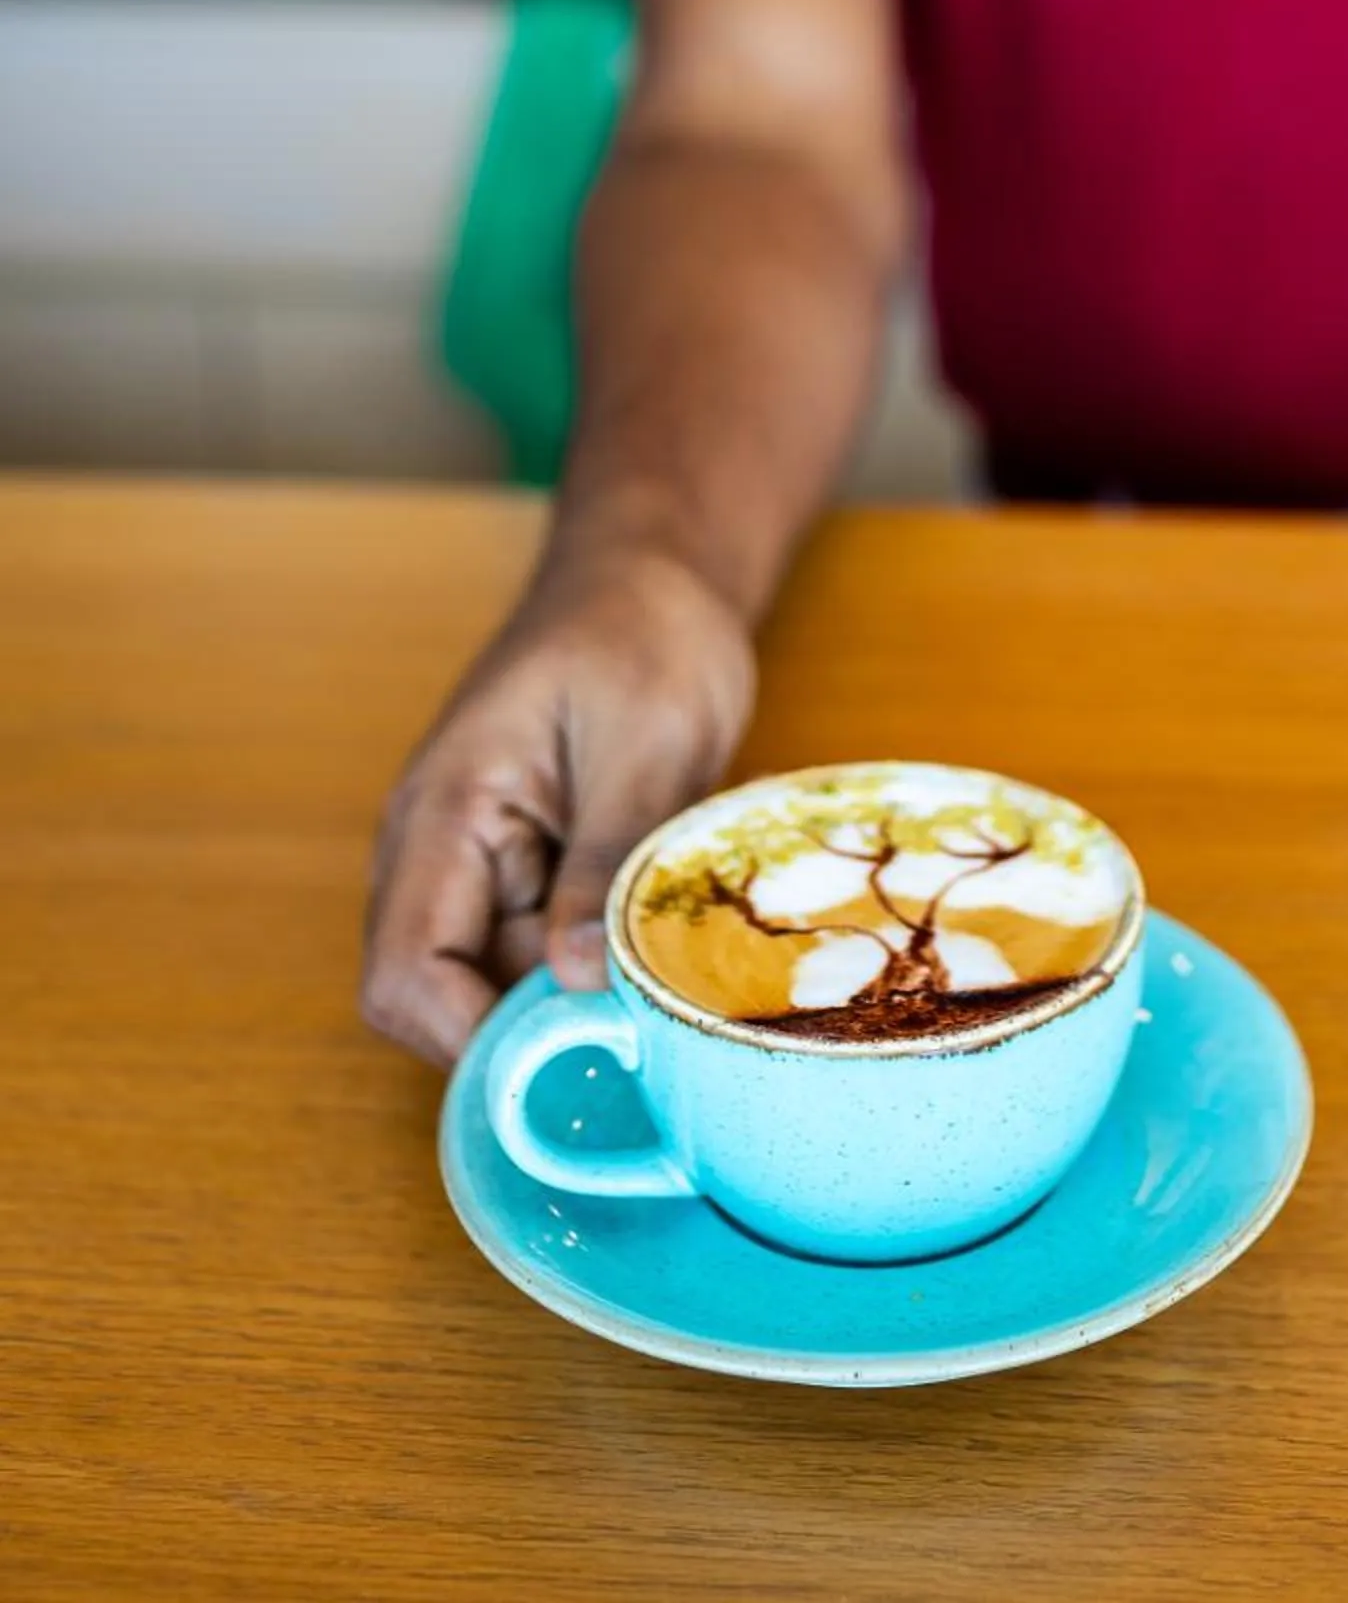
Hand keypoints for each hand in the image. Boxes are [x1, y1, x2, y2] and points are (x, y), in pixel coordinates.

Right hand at [361, 530, 757, 1069]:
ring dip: (567, 1000)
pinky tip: (654, 952)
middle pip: (441, 997)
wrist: (656, 577)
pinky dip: (588, 967)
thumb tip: (575, 983)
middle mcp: (438, 851)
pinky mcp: (524, 869)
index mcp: (444, 813)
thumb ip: (603, 864)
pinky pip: (536, 952)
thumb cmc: (643, 634)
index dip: (476, 1038)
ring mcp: (477, 863)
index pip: (408, 974)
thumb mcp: (645, 746)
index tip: (579, 1052)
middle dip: (531, 1032)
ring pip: (495, 985)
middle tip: (637, 1033)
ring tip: (658, 985)